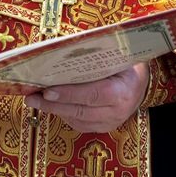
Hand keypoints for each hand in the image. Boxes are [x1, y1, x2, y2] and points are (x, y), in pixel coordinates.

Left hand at [24, 62, 149, 132]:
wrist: (143, 83)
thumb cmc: (127, 63)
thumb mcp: (117, 55)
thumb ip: (95, 54)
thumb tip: (63, 48)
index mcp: (123, 91)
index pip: (93, 94)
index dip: (69, 93)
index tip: (47, 89)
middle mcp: (117, 111)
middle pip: (80, 110)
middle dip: (53, 103)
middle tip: (32, 96)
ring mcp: (111, 122)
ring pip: (77, 119)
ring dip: (54, 110)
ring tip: (35, 99)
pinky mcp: (104, 128)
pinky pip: (80, 124)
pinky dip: (64, 114)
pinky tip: (51, 105)